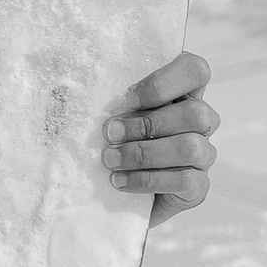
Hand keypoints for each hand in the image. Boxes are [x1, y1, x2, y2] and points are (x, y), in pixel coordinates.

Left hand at [105, 52, 216, 215]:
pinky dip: (147, 180)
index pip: (195, 70)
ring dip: (144, 153)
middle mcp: (198, 122)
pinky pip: (186, 181)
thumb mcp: (97, 115)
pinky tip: (120, 181)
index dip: (164, 82)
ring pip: (191, 147)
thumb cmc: (105, 143)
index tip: (127, 98)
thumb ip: (94, 97)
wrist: (108, 197)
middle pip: (196, 113)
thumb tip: (63, 87)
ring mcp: (202, 155)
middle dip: (147, 124)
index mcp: (181, 94)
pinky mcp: (198, 187)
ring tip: (110, 159)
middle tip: (109, 133)